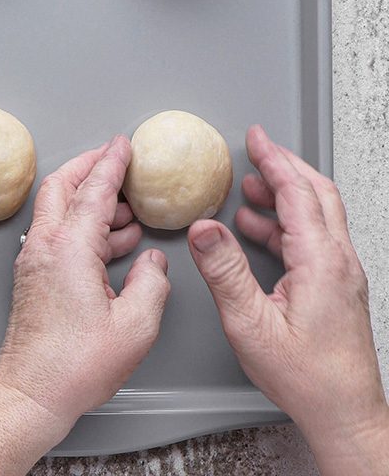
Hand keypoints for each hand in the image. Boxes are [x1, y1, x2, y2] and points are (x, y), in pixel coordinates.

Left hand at [0, 136, 170, 475]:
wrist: (32, 391)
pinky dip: (85, 227)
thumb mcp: (135, 326)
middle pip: (62, 188)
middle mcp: (44, 247)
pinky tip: (114, 242)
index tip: (122, 144)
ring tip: (129, 208)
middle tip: (116, 159)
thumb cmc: (73, 365)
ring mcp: (34, 261)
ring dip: (90, 201)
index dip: (110, 163)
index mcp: (68, 249)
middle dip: (89, 167)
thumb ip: (151, 283)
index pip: (92, 191)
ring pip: (59, 211)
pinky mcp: (34, 278)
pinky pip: (59, 235)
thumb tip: (152, 262)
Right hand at [188, 125, 388, 473]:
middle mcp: (339, 263)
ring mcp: (343, 276)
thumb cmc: (306, 377)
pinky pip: (315, 241)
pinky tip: (260, 233)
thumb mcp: (250, 324)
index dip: (275, 160)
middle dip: (285, 167)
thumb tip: (205, 228)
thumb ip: (225, 271)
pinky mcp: (338, 290)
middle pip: (318, 196)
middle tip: (256, 151)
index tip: (256, 137)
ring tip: (250, 190)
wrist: (344, 412)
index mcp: (321, 263)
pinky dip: (287, 224)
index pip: (299, 194)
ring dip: (285, 196)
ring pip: (319, 217)